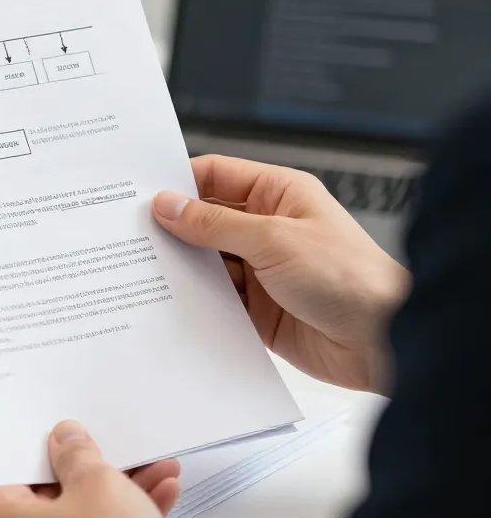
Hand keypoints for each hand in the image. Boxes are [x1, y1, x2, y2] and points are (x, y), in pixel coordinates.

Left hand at [0, 421, 178, 517]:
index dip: (43, 450)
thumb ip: (76, 453)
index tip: (67, 435)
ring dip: (122, 493)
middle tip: (118, 450)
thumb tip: (65, 438)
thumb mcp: (95, 481)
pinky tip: (163, 496)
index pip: (12, 474)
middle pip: (53, 496)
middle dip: (96, 471)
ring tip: (159, 469)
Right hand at [153, 155, 408, 392]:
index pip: (215, 175)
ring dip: (182, 267)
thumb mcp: (273, 239)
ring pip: (206, 262)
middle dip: (173, 228)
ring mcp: (261, 270)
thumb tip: (168, 205)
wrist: (385, 342)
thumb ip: (214, 223)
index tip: (140, 195)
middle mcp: (267, 228)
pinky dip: (195, 300)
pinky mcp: (258, 309)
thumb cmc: (350, 277)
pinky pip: (216, 299)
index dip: (179, 183)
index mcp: (277, 194)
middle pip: (205, 220)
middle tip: (131, 234)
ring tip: (142, 269)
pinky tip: (170, 302)